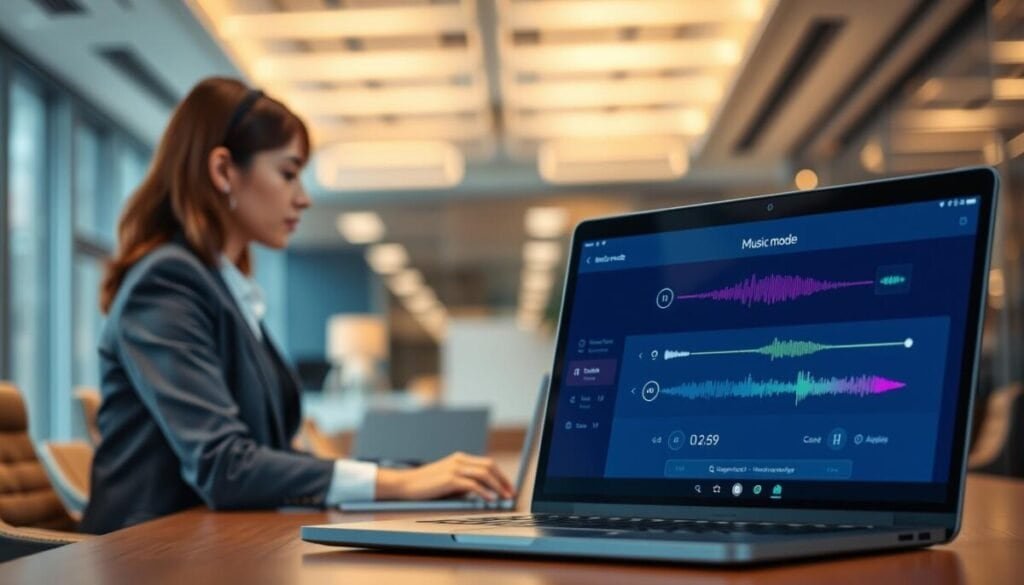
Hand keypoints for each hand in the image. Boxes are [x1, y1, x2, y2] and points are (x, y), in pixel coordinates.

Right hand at [375, 451, 514, 501]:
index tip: (508, 487)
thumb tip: (483, 492)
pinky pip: (472, 484)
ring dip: (497, 486)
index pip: (487, 464)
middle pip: (489, 466)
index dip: (501, 475)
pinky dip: (484, 492)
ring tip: (504, 497)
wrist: (406, 484)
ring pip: (484, 474)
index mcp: (460, 458)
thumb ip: (465, 482)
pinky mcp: (449, 479)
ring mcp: (455, 468)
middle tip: (511, 493)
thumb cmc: (428, 484)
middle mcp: (460, 460)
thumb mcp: (449, 480)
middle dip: (503, 480)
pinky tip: (490, 499)